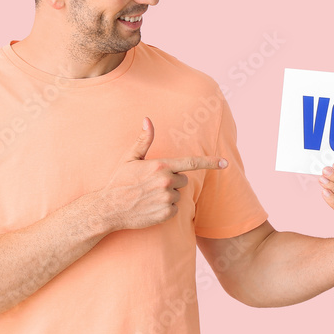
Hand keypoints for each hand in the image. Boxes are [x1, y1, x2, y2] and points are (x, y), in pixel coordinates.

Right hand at [102, 117, 226, 230]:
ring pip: (178, 195)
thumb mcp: (130, 158)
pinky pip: (173, 209)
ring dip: (167, 196)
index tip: (225, 163)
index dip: (210, 162)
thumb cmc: (119, 181)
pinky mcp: (165, 213)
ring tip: (148, 196)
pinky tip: (149, 207)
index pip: (191, 163)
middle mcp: (166, 181)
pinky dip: (164, 209)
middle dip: (172, 181)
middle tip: (152, 184)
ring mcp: (166, 198)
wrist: (109, 208)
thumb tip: (147, 120)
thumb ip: (143, 140)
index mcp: (160, 165)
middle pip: (183, 180)